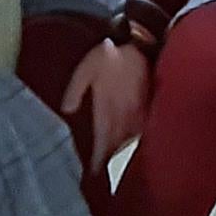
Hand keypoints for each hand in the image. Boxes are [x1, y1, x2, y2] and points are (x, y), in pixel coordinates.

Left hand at [57, 35, 152, 174]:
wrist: (139, 41)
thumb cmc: (107, 55)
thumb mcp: (84, 69)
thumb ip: (75, 90)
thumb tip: (67, 111)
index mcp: (108, 109)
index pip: (103, 140)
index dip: (98, 157)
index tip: (93, 171)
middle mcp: (124, 115)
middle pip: (117, 145)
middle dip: (110, 159)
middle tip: (103, 173)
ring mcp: (138, 112)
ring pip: (130, 139)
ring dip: (123, 151)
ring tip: (116, 162)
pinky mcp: (148, 106)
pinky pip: (143, 129)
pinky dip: (136, 138)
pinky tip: (132, 143)